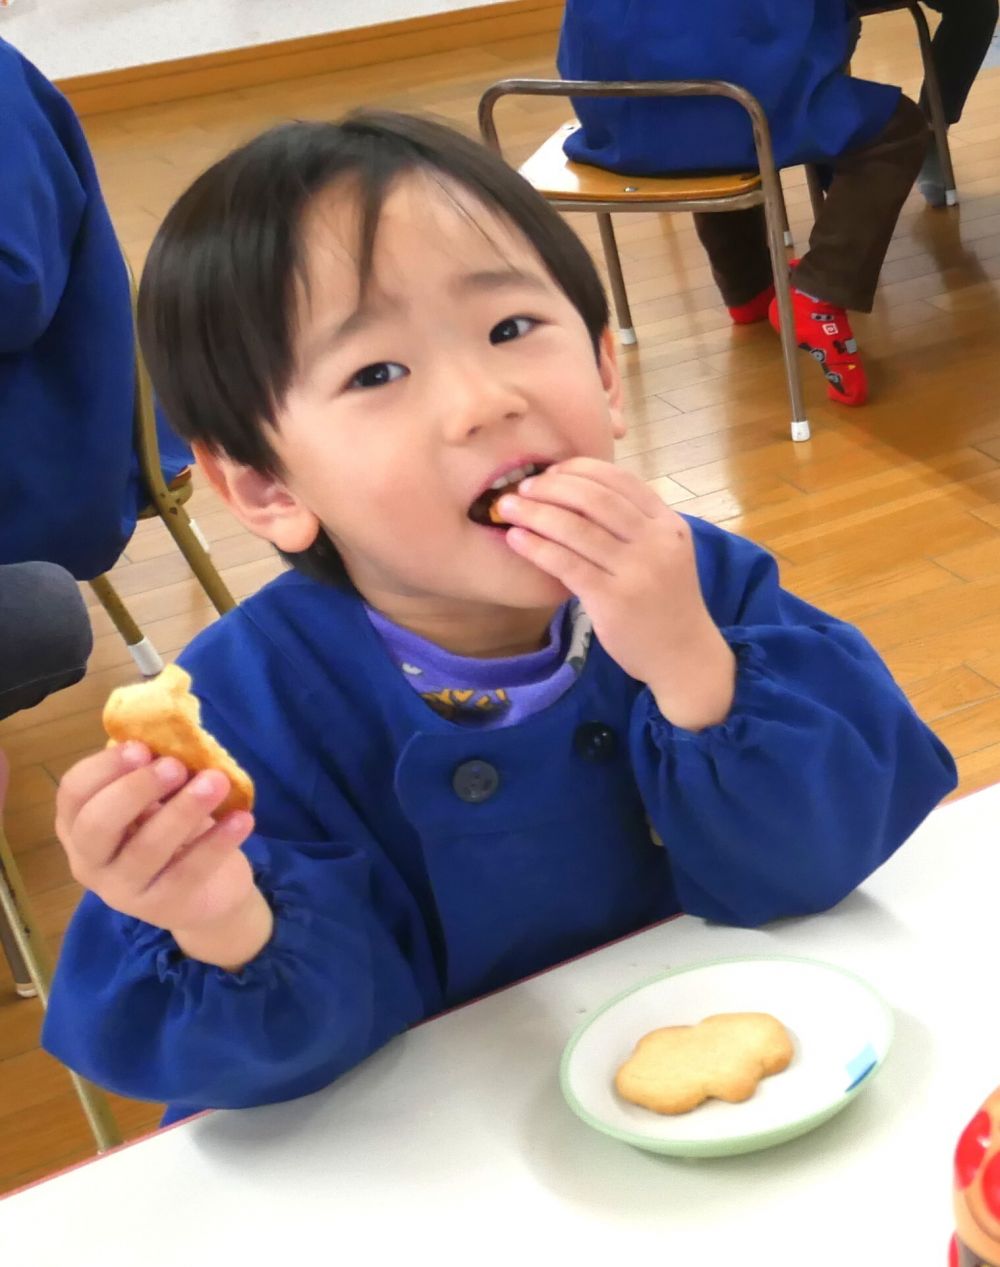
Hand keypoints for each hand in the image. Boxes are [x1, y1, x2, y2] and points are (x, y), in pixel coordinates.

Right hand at [56, 742, 271, 969]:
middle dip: (135, 789)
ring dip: (183, 810)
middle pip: (96, 825)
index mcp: (78, 827)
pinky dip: (217, 842)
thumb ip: (153, 774)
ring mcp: (124, 891)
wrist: (209, 892)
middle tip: (175, 766)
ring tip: (217, 782)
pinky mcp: (164, 908)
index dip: (104, 768)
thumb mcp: (157, 801)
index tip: (142, 747)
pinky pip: (189, 871)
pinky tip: (241, 818)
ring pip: (145, 849)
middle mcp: (90, 863)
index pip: (73, 794)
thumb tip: (173, 737)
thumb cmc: (174, 832)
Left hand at [499, 458, 735, 729]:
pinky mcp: (613, 599)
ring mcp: (636, 571)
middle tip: (523, 487)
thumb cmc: (665, 602)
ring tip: (507, 507)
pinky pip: (566, 563)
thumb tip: (577, 494)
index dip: (580, 469)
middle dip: (552, 487)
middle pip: (595, 498)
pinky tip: (517, 539)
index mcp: (668, 524)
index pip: (620, 480)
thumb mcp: (664, 553)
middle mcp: (656, 541)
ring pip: (576, 528)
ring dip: (535, 512)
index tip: (552, 471)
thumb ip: (633, 525)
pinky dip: (536, 546)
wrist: (684, 655)